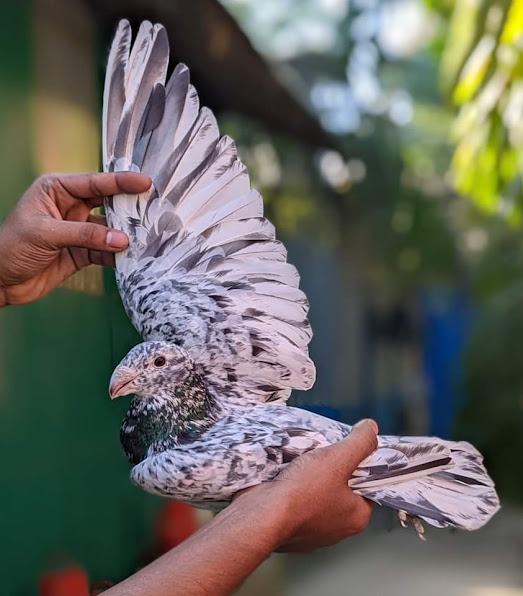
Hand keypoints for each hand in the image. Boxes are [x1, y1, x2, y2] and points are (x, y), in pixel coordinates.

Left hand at [0, 172, 150, 305]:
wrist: (0, 282)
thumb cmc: (10, 247)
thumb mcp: (46, 234)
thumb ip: (85, 234)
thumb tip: (120, 238)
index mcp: (57, 190)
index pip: (94, 183)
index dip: (121, 183)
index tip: (144, 183)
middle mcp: (70, 207)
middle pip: (107, 203)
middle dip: (129, 207)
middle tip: (153, 208)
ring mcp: (78, 230)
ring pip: (110, 229)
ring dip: (126, 234)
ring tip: (146, 237)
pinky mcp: (82, 252)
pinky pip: (106, 251)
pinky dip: (118, 255)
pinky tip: (131, 258)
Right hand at [234, 419, 378, 552]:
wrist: (260, 516)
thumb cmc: (302, 494)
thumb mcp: (338, 459)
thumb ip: (359, 443)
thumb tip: (371, 429)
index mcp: (357, 516)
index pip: (369, 485)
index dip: (362, 463)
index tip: (350, 448)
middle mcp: (337, 528)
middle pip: (342, 488)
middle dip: (332, 468)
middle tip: (323, 451)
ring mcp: (312, 531)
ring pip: (317, 494)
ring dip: (310, 476)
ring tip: (303, 458)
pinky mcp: (289, 527)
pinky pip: (295, 501)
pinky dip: (292, 487)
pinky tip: (286, 473)